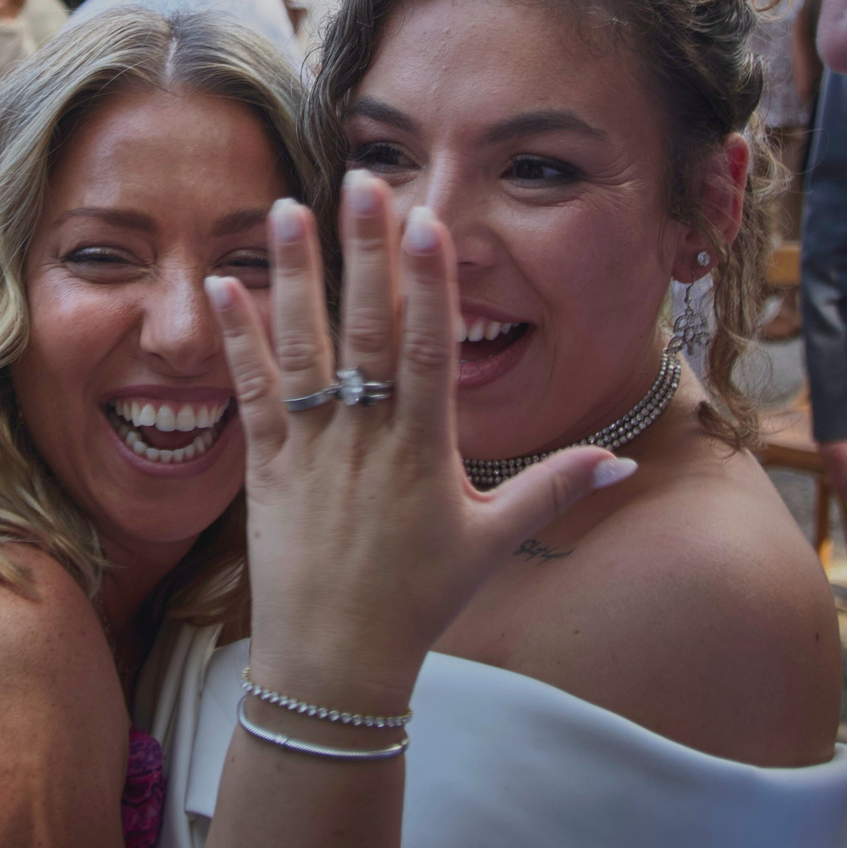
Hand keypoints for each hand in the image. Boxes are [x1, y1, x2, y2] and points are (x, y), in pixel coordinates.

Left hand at [207, 173, 632, 713]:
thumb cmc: (418, 604)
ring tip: (286, 207)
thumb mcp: (493, 544)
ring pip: (303, 352)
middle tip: (363, 182)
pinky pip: (250, 394)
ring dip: (294, 276)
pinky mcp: (265, 470)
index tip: (428, 223)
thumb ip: (554, 488)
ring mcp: (312, 453)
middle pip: (367, 335)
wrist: (334, 666)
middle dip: (366, 254)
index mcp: (425, 454)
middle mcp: (367, 443)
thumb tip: (623, 457)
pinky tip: (222, 285)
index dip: (430, 285)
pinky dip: (236, 339)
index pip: (431, 353)